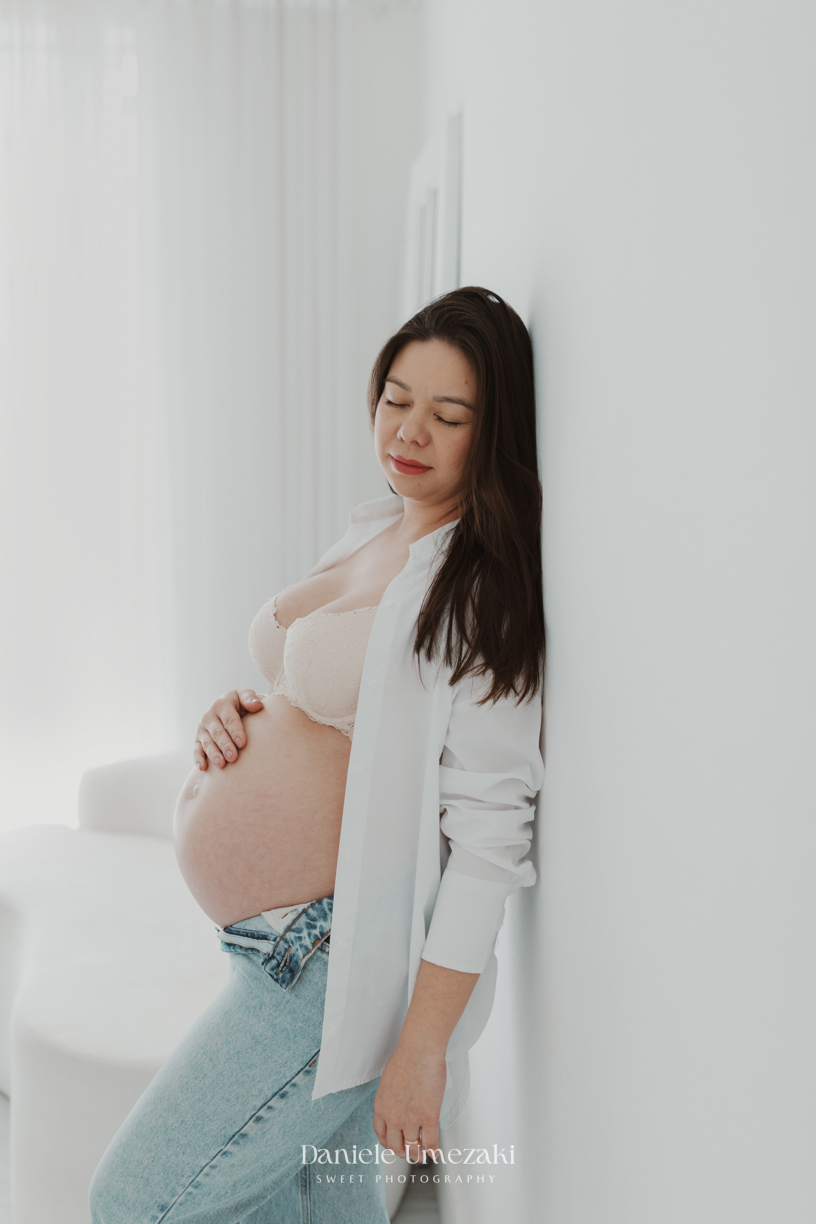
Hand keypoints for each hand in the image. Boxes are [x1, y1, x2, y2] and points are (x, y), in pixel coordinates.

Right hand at [193, 689, 264, 769]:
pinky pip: (196, 749)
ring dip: (213, 754)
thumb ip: (250, 699)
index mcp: (221, 704)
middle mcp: (209, 716)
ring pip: (207, 742)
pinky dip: (198, 758)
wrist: (229, 707)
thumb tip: (257, 706)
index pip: (229, 719)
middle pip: (217, 732)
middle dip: (225, 745)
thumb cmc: (241, 704)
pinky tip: (203, 767)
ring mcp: (202, 728)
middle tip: (233, 757)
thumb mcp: (245, 696)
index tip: (242, 743)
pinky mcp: (198, 739)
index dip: (235, 731)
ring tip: (221, 764)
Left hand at [372, 1042, 446, 1161]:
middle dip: (403, 1152)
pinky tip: (436, 1153)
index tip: (394, 1145)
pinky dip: (433, 1151)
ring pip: (413, 1147)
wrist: (419, 1050)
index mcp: (381, 1106)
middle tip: (410, 1153)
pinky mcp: (429, 1117)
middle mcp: (393, 1117)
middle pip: (395, 1145)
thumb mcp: (389, 1080)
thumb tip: (398, 1101)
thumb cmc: (407, 1058)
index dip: (388, 1143)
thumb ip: (391, 1096)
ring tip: (422, 1156)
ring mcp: (411, 1119)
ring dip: (418, 1154)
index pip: (381, 1134)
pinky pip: (431, 1142)